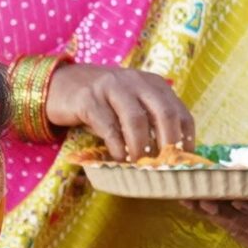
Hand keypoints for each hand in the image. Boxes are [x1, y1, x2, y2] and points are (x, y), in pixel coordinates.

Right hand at [44, 63, 194, 161]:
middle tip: (164, 166)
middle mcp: (135, 81)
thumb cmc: (103, 103)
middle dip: (167, 143)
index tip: (182, 161)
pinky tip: (119, 158)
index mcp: (152, 84)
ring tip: (140, 165)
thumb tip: (170, 157)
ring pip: (135, 119)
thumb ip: (150, 122)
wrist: (62, 85)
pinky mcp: (88, 99)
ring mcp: (111, 87)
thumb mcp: (132, 105)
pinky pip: (108, 125)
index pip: (179, 110)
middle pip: (163, 113)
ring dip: (141, 147)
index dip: (185, 137)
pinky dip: (116, 145)